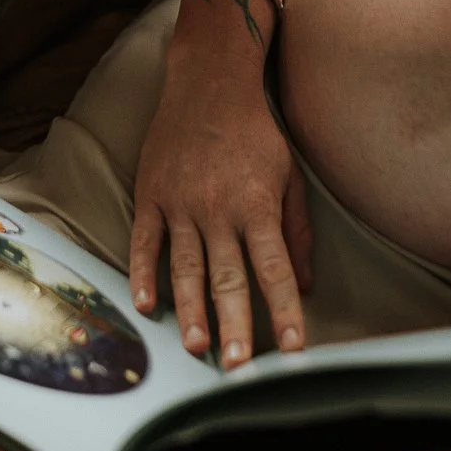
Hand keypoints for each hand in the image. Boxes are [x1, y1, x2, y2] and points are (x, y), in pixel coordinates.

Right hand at [129, 0, 312, 368]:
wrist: (208, 82)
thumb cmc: (256, 132)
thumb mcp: (290, 175)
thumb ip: (297, 230)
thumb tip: (305, 283)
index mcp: (258, 205)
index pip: (275, 268)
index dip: (286, 310)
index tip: (295, 348)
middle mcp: (219, 208)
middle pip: (228, 277)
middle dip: (235, 325)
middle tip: (237, 368)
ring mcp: (181, 203)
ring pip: (185, 267)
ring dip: (190, 311)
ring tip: (196, 348)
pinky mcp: (151, 195)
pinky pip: (145, 242)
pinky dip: (144, 275)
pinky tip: (147, 307)